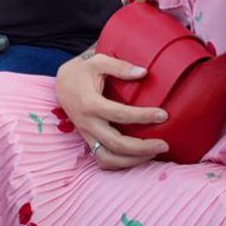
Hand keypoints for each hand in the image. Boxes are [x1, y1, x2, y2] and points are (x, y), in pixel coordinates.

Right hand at [54, 53, 168, 169]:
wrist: (62, 84)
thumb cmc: (82, 71)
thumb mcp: (98, 62)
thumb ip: (120, 67)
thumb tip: (144, 72)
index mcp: (90, 103)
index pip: (119, 114)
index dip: (143, 116)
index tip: (163, 115)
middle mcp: (88, 123)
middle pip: (116, 144)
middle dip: (142, 148)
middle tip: (164, 145)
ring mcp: (87, 135)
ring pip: (108, 158)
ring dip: (132, 160)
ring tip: (153, 153)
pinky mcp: (88, 141)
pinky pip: (103, 160)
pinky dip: (120, 164)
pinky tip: (137, 158)